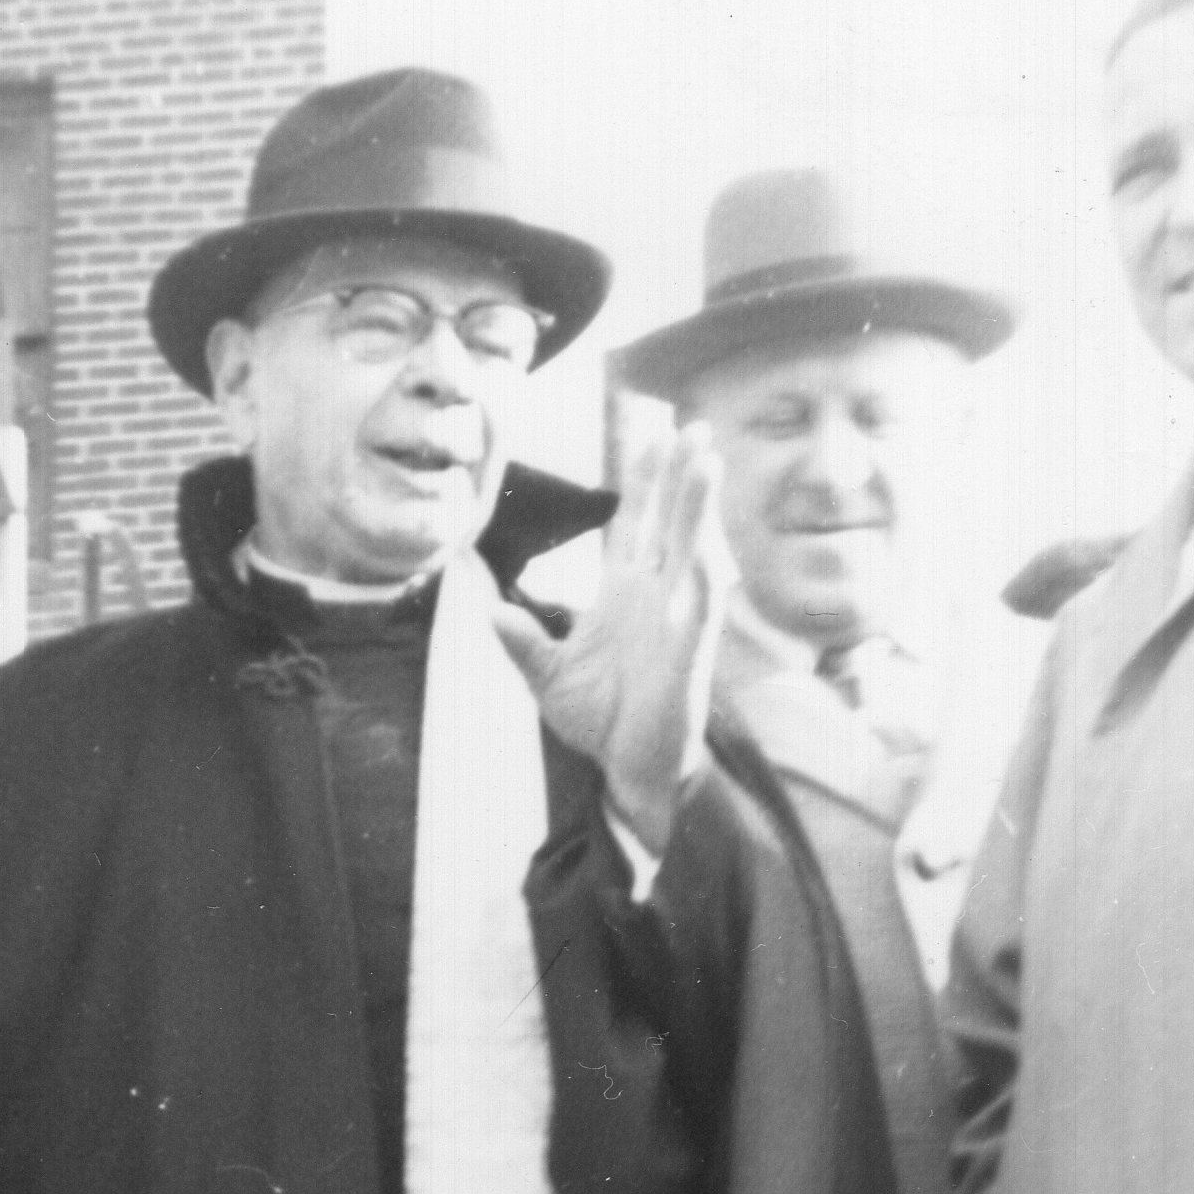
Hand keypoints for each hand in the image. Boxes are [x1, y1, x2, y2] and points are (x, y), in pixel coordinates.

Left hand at [493, 419, 731, 854]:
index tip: (652, 431)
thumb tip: (485, 604)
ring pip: (691, 553)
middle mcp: (656, 597)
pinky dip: (703, 584)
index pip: (636, 522)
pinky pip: (699, 614)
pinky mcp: (688, 657)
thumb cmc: (599, 720)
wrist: (629, 769)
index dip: (645, 478)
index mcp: (624, 593)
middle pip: (670, 522)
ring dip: (699, 511)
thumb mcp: (545, 676)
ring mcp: (677, 622)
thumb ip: (519, 639)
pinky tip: (706, 554)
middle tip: (695, 424)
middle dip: (681, 474)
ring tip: (708, 463)